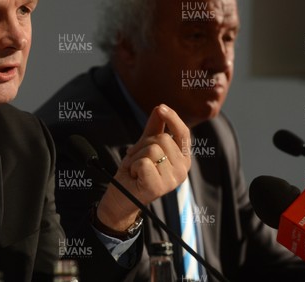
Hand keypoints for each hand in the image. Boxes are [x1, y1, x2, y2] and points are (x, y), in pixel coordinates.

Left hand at [96, 104, 190, 231]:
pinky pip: (143, 162)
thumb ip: (154, 128)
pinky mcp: (159, 187)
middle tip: (137, 160)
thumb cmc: (134, 171)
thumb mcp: (144, 146)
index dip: (173, 118)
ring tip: (135, 169)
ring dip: (136, 157)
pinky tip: (134, 176)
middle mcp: (182, 169)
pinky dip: (132, 166)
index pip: (183, 133)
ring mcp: (173, 180)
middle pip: (162, 138)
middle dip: (143, 145)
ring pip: (152, 149)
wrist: (120, 196)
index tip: (161, 107)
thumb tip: (160, 107)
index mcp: (182, 159)